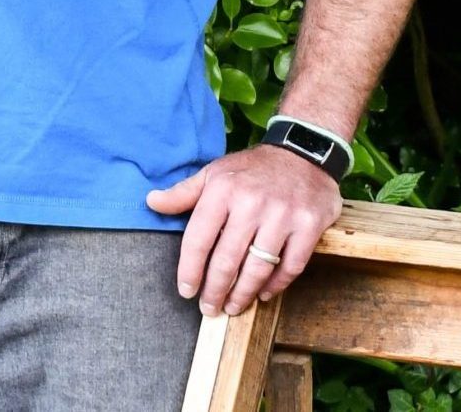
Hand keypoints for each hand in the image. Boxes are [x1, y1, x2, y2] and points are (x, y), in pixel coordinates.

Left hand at [145, 144, 341, 316]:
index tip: (186, 291)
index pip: (198, 239)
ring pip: (257, 269)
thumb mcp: (215, 173)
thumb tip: (151, 201)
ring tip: (233, 306)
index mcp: (223, 189)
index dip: (190, 270)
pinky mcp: (308, 226)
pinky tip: (264, 293)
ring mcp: (282, 215)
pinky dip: (276, 286)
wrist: (304, 151)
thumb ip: (184, 192)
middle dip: (215, 290)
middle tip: (209, 308)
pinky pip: (290, 267)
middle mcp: (252, 203)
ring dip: (243, 294)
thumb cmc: (253, 169)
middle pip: (227, 260)